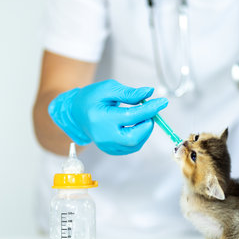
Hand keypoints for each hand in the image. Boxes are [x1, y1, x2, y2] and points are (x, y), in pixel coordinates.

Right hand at [48, 79, 167, 154]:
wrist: (76, 113)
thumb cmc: (91, 98)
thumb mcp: (108, 88)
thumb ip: (129, 93)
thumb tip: (149, 93)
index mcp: (101, 118)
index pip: (132, 116)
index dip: (150, 109)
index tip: (162, 102)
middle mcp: (103, 136)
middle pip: (134, 137)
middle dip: (148, 124)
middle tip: (150, 111)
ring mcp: (106, 145)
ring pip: (135, 144)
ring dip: (145, 130)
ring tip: (142, 116)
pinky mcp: (110, 150)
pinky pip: (131, 147)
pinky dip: (139, 136)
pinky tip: (136, 125)